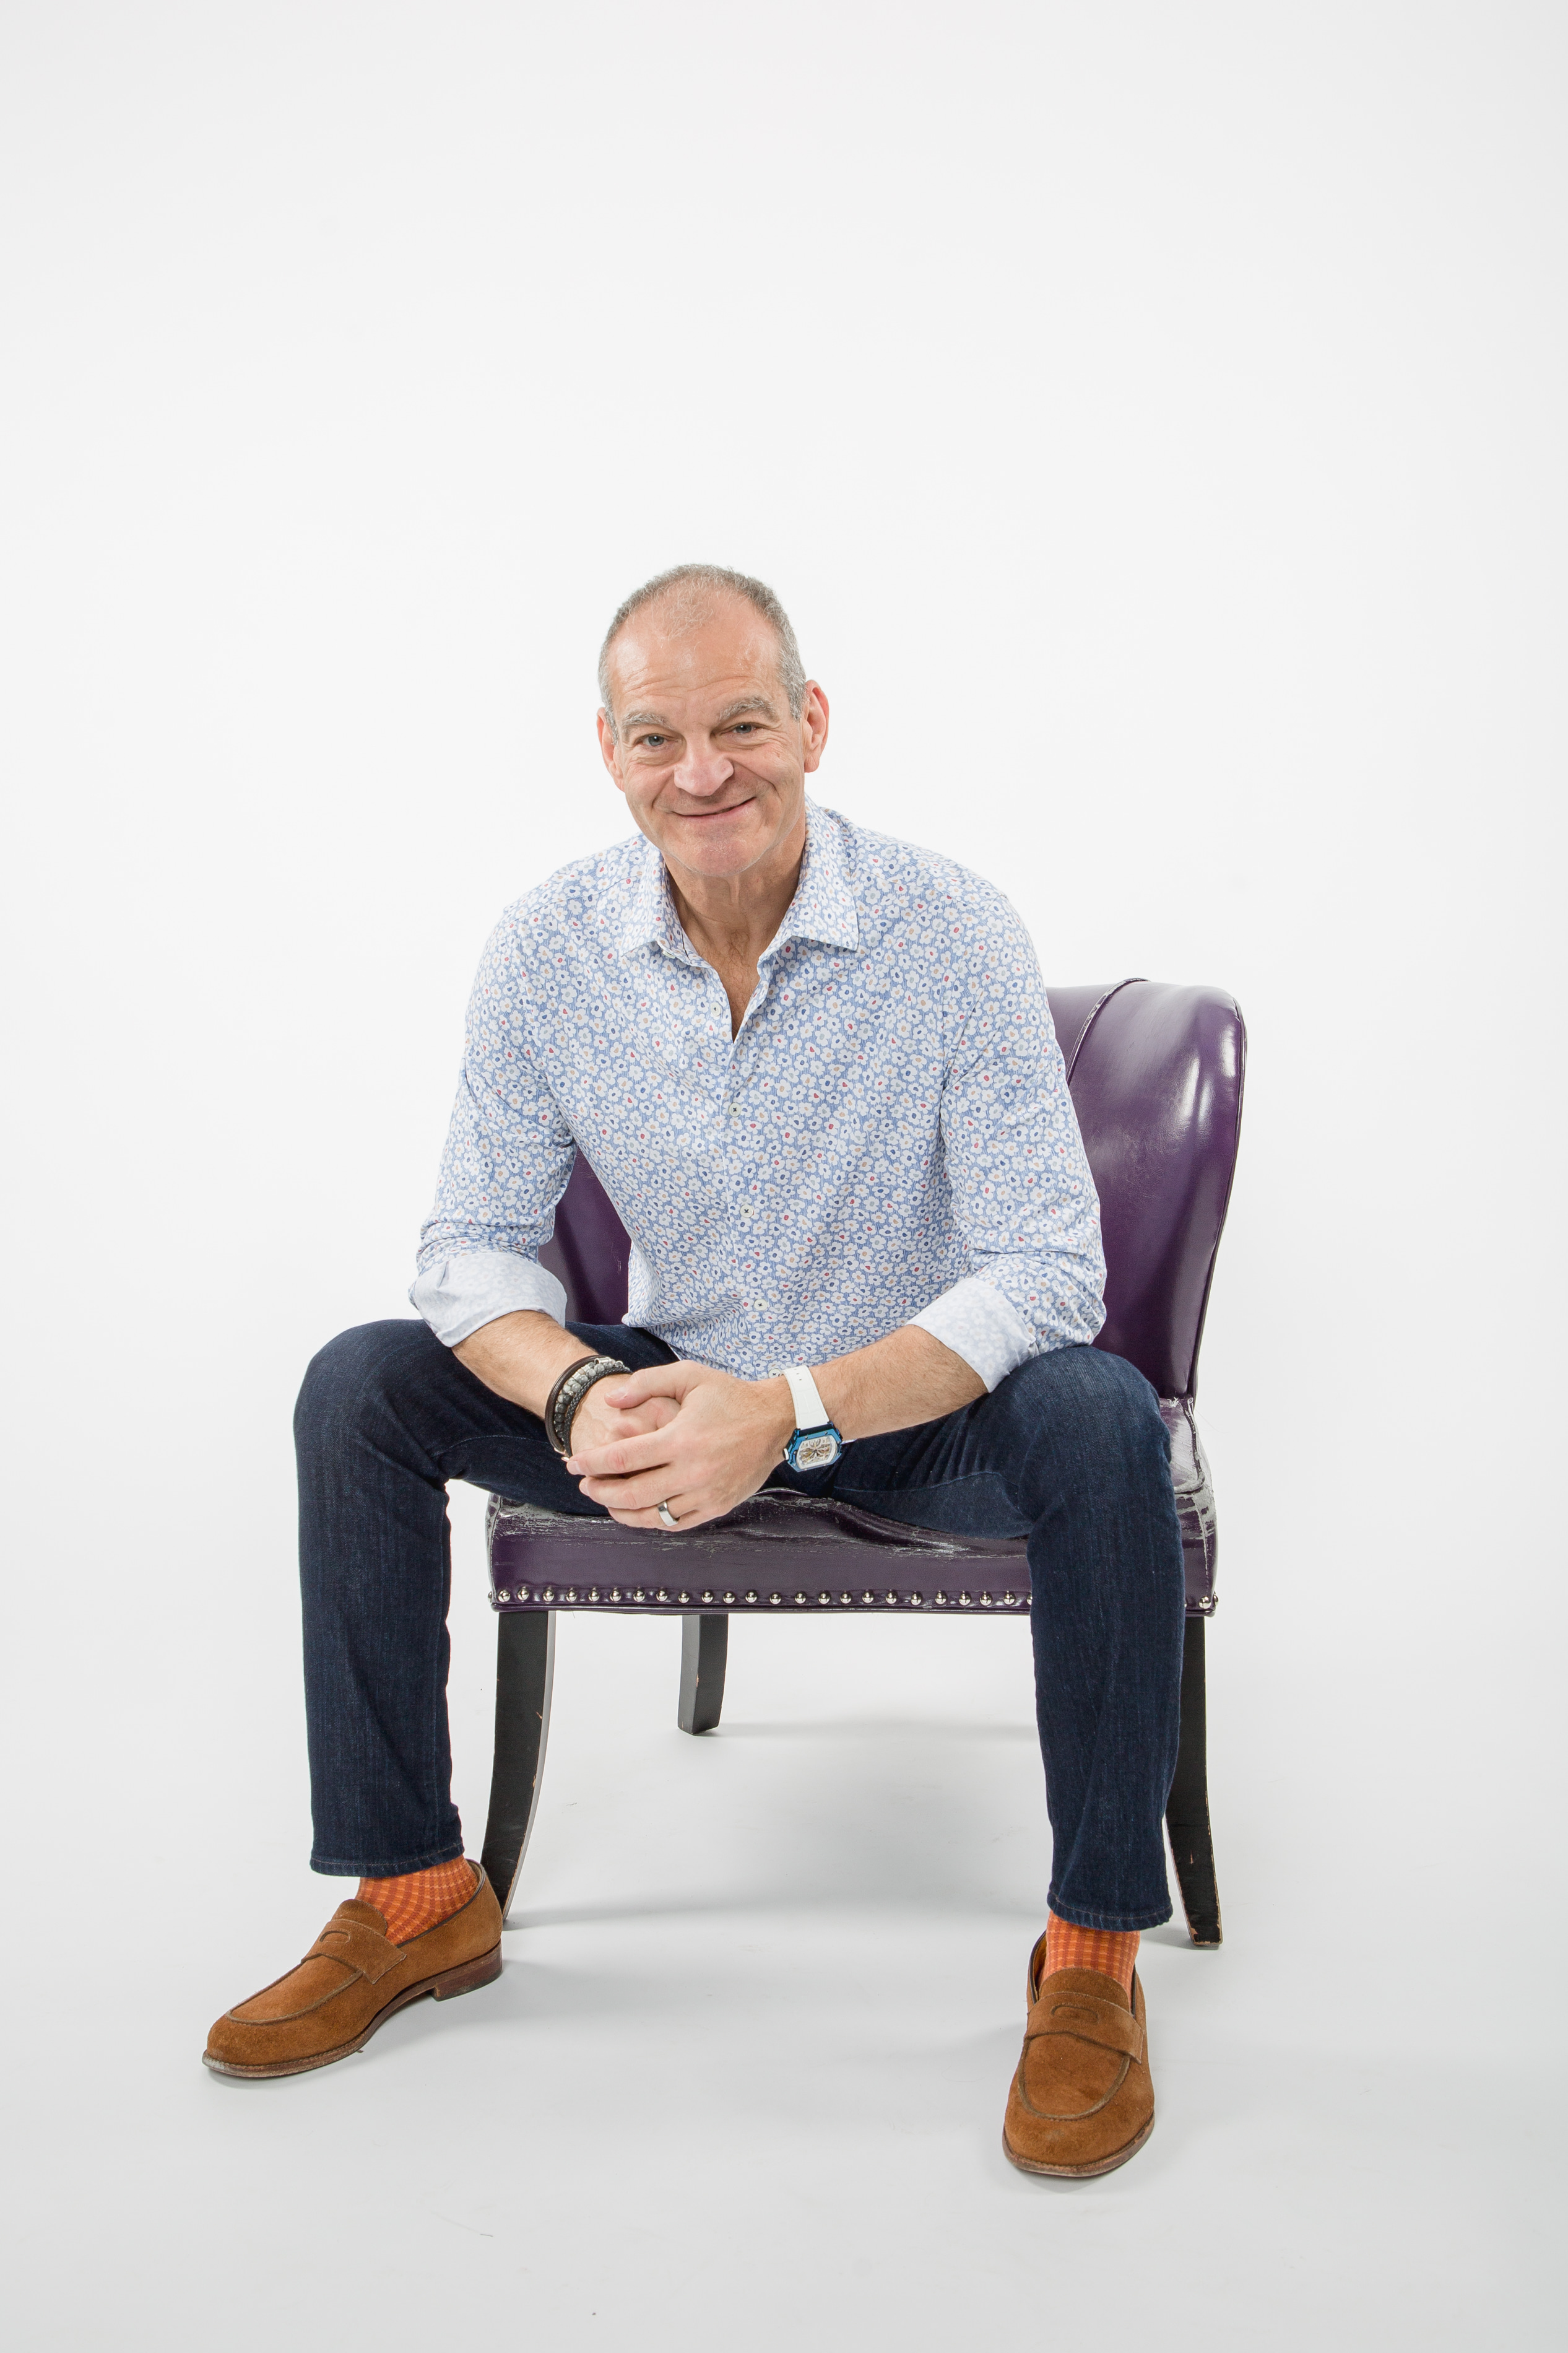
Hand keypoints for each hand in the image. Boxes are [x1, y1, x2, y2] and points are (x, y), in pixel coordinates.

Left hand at [566, 1361, 794, 1530]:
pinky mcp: (718, 1506)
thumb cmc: (730, 1395)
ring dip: (622, 1512)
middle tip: (585, 1485)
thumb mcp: (688, 1376)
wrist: (776, 1419)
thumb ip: (646, 1384)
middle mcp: (693, 1471)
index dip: (592, 1463)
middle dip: (600, 1492)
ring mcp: (706, 1493)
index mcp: (681, 1438)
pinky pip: (677, 1524)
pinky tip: (639, 1511)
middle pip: (632, 1494)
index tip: (573, 1464)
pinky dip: (653, 1521)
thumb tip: (610, 1402)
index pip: (623, 1458)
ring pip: (653, 1516)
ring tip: (607, 1502)